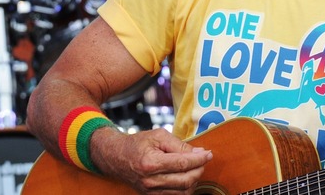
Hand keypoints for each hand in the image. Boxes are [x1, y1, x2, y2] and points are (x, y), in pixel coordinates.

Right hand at [92, 127, 213, 193]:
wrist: (116, 157)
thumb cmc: (138, 144)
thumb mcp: (159, 136)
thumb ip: (179, 144)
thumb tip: (199, 152)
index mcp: (151, 163)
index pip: (183, 164)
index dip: (199, 159)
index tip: (208, 153)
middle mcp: (150, 180)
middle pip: (185, 181)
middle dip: (199, 170)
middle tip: (203, 160)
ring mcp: (150, 191)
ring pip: (182, 192)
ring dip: (194, 180)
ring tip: (195, 168)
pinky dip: (185, 188)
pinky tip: (187, 177)